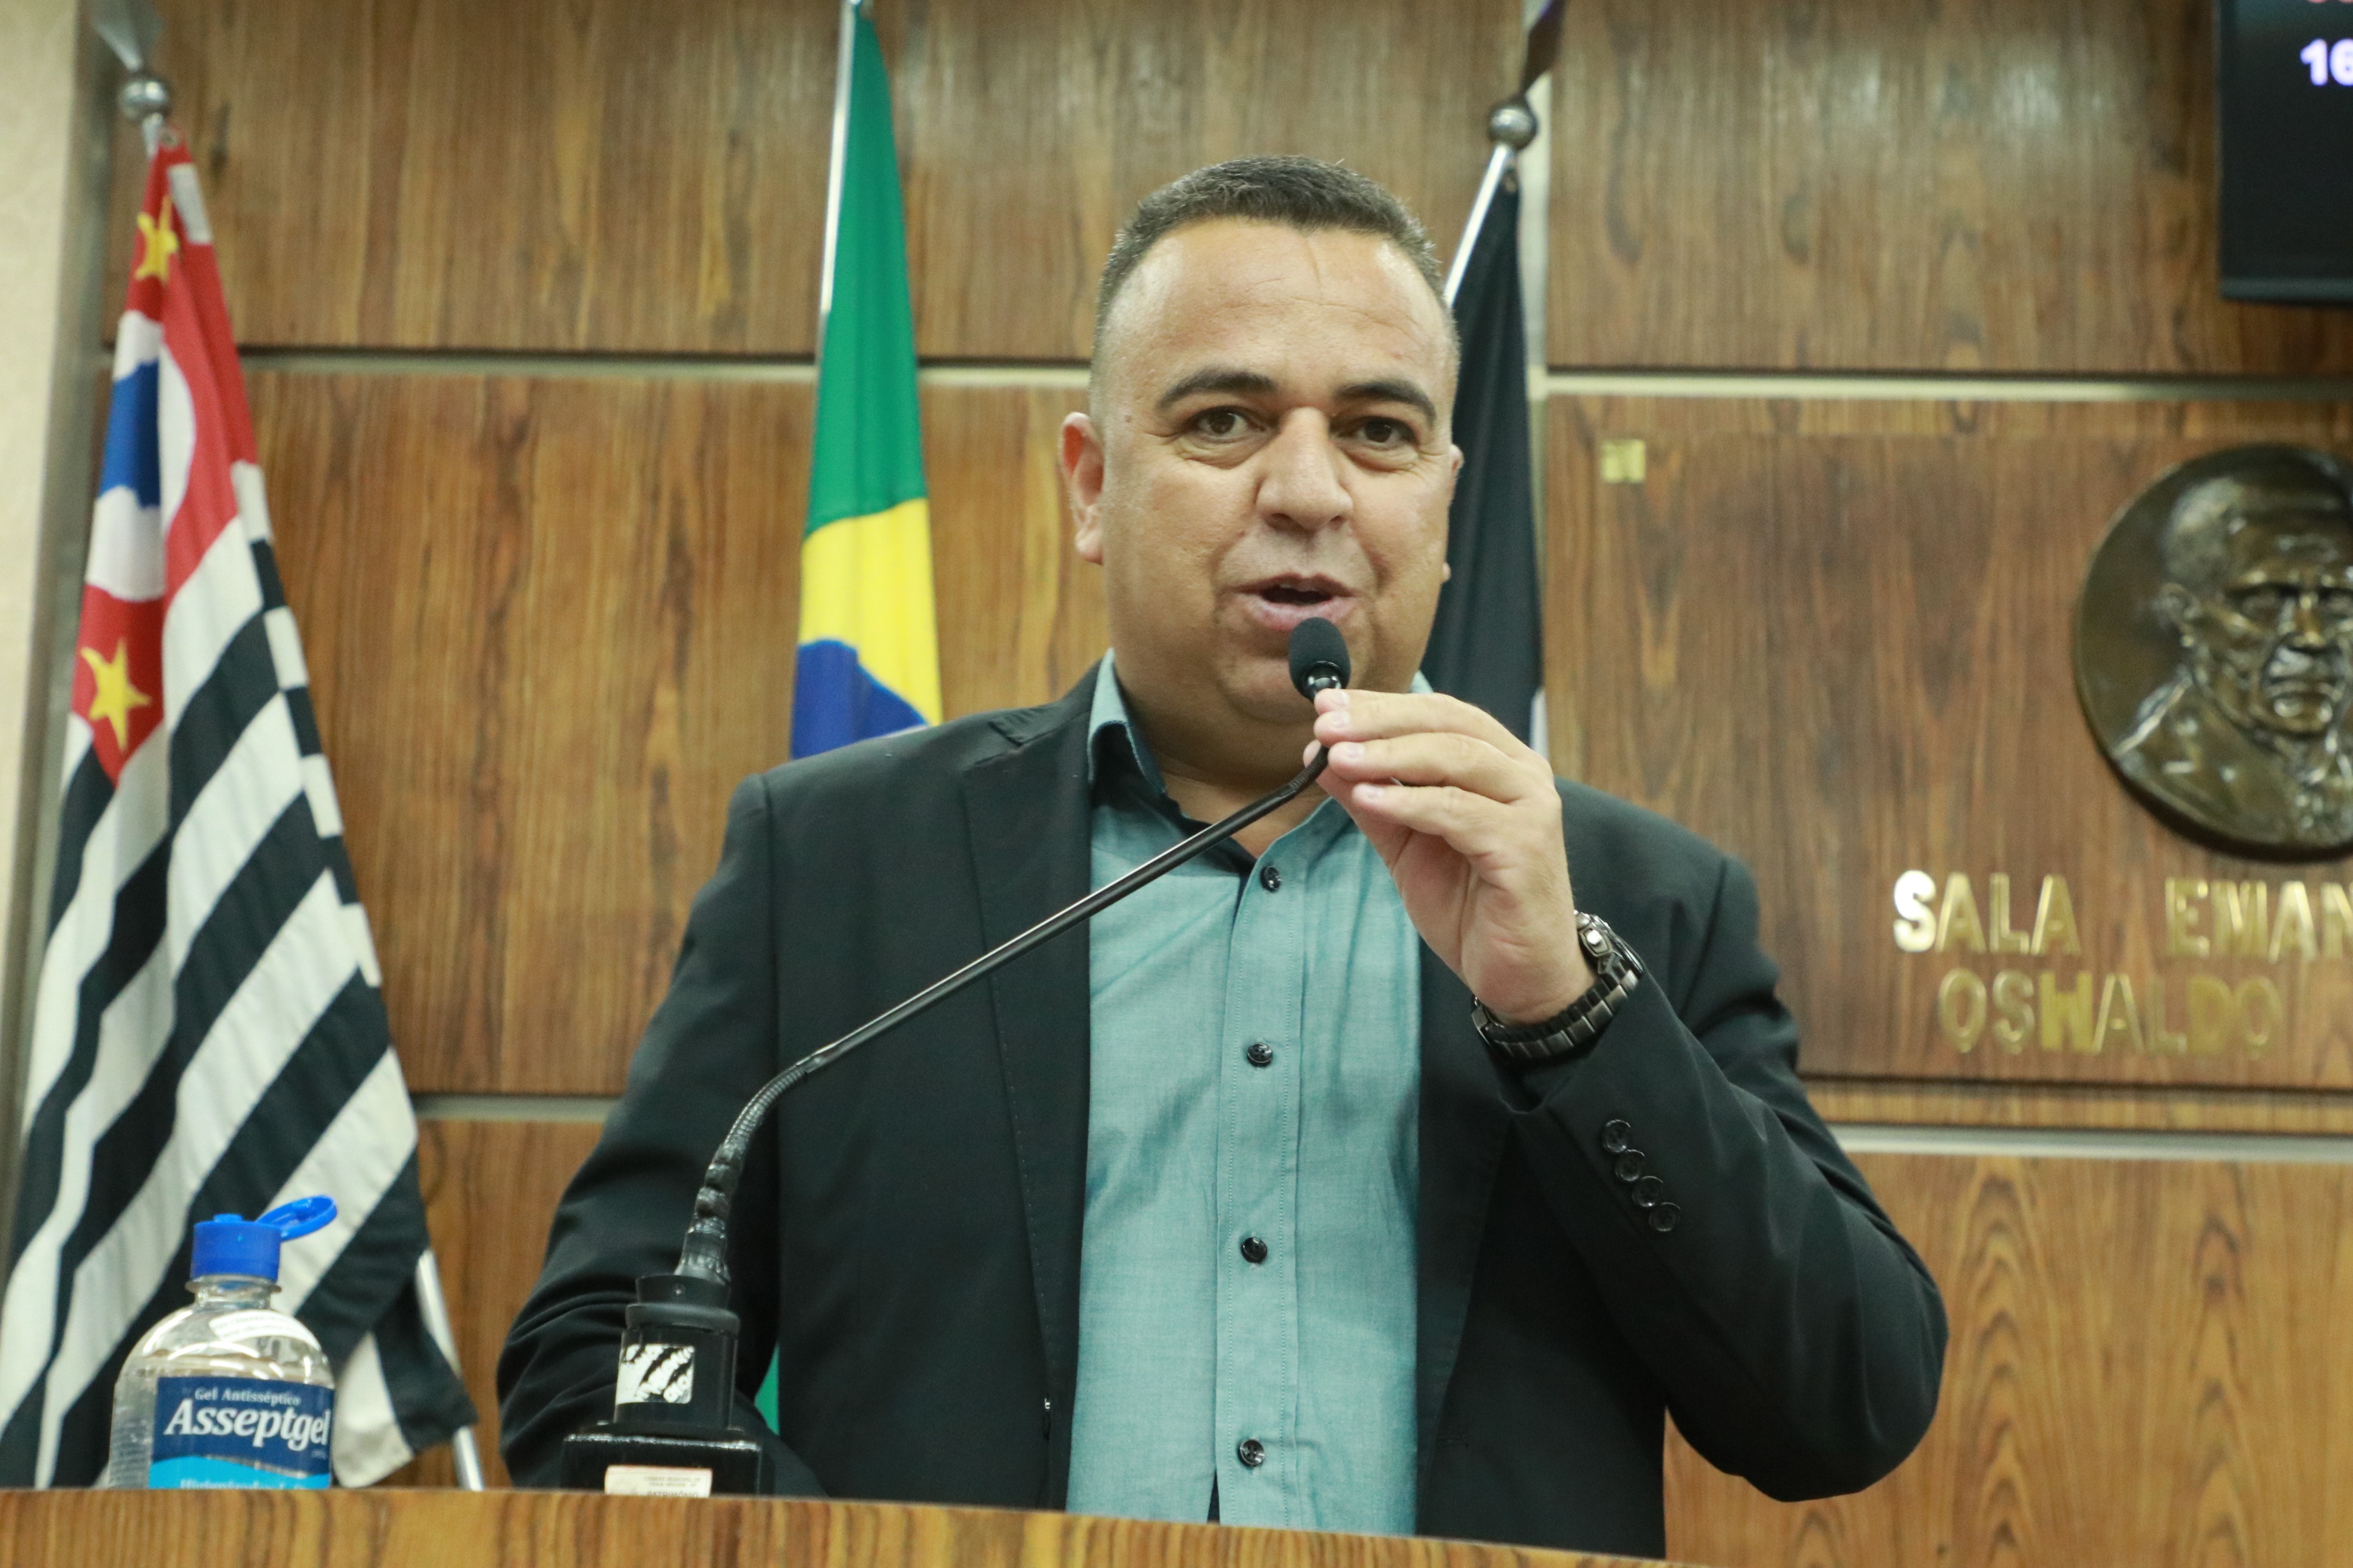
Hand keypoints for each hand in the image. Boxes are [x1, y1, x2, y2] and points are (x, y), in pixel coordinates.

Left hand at [1309, 689, 1590, 1022]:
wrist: (1520, 975)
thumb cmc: (1470, 905)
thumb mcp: (1405, 843)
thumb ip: (1371, 796)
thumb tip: (1320, 753)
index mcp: (1499, 762)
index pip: (1438, 713)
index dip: (1381, 704)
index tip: (1324, 702)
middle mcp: (1522, 774)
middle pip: (1448, 723)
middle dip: (1380, 720)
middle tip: (1325, 724)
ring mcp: (1530, 808)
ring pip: (1456, 758)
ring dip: (1389, 754)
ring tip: (1336, 757)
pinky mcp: (1525, 848)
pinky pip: (1460, 813)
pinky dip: (1411, 802)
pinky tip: (1368, 798)